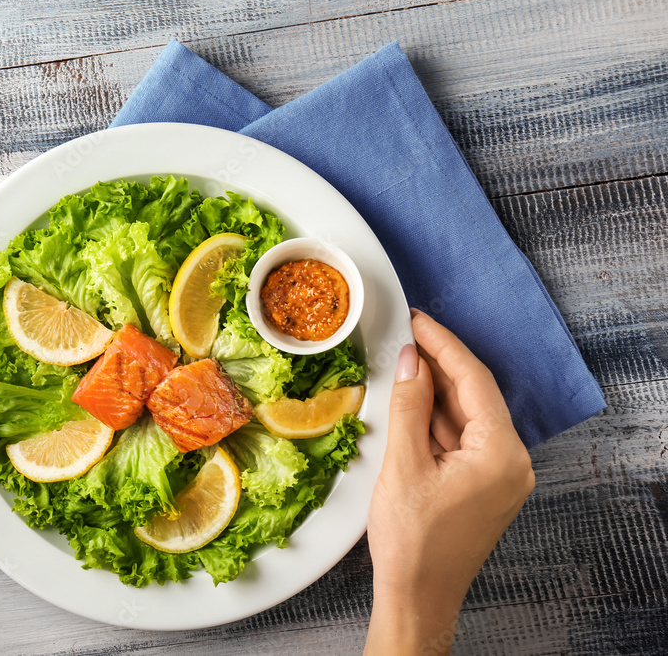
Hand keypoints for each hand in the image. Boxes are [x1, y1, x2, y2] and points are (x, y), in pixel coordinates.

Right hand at [364, 309, 534, 654]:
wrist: (418, 597)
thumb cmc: (412, 542)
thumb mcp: (404, 465)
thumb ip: (410, 406)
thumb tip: (412, 361)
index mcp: (502, 454)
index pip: (474, 381)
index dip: (444, 344)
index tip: (419, 319)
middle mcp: (512, 462)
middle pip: (474, 396)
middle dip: (440, 365)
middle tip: (408, 335)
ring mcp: (500, 476)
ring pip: (467, 417)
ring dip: (436, 393)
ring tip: (404, 364)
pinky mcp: (484, 486)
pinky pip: (462, 439)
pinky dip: (436, 421)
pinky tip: (413, 404)